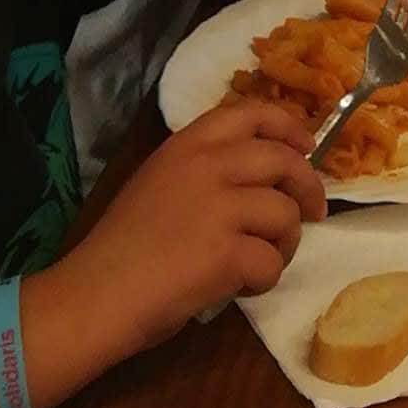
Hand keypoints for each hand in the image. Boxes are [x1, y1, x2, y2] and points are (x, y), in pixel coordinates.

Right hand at [52, 99, 326, 348]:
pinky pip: (272, 262)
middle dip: (307, 189)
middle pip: (284, 162)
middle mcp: (208, 165)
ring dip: (284, 243)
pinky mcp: (229, 252)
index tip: (306, 148)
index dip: (288, 128)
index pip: (253, 113)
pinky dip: (263, 280)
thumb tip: (261, 182)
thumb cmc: (122, 247)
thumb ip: (205, 171)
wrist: (96, 294)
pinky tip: (239, 287)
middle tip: (311, 214)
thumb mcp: (159, 182)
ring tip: (259, 262)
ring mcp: (220, 207)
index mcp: (188, 144)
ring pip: (286, 214)